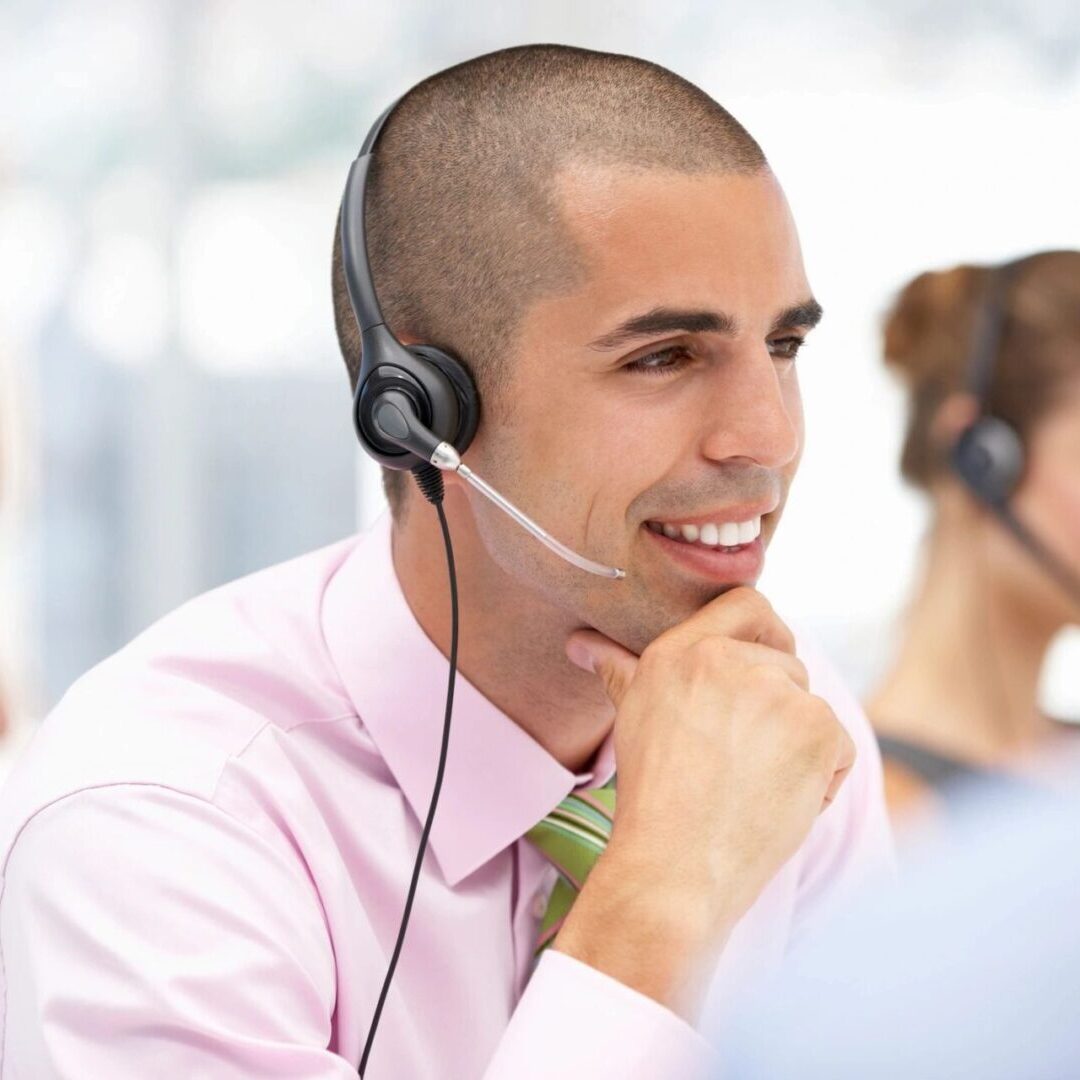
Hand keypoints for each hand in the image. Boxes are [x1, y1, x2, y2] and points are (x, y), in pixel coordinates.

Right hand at [554, 587, 854, 1020]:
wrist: (674, 865)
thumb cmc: (651, 797)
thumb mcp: (633, 716)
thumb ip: (618, 668)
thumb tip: (580, 642)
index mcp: (682, 650)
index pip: (747, 603)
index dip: (766, 631)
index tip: (764, 663)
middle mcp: (729, 659)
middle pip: (786, 664)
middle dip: (777, 710)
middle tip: (742, 761)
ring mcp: (777, 691)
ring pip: (811, 708)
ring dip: (798, 747)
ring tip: (753, 787)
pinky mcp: (818, 728)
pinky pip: (838, 748)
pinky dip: (820, 779)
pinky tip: (778, 803)